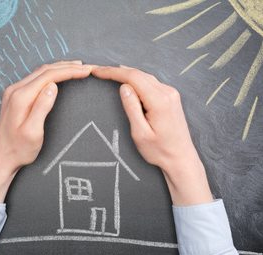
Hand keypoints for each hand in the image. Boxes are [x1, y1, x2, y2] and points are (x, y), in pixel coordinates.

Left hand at [0, 61, 91, 201]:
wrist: (0, 157)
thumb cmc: (18, 149)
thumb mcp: (33, 132)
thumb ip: (42, 107)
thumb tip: (53, 86)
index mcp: (21, 97)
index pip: (49, 76)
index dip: (69, 71)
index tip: (86, 71)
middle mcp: (15, 90)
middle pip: (45, 70)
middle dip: (67, 66)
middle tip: (86, 67)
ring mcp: (14, 92)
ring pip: (40, 73)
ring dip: (59, 68)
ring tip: (76, 67)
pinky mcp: (15, 96)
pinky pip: (35, 79)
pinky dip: (50, 74)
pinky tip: (58, 76)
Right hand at [92, 65, 212, 205]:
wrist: (181, 158)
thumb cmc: (159, 150)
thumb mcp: (140, 133)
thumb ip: (132, 108)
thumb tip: (124, 87)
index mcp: (159, 101)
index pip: (133, 77)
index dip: (113, 72)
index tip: (98, 71)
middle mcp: (167, 92)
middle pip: (139, 74)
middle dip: (117, 70)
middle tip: (100, 71)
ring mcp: (171, 94)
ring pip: (145, 77)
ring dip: (127, 74)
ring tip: (110, 73)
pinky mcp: (172, 97)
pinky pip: (151, 82)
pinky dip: (137, 79)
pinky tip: (128, 81)